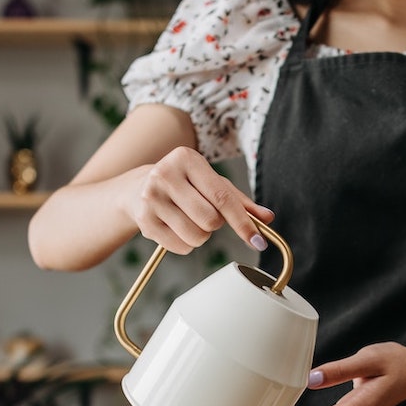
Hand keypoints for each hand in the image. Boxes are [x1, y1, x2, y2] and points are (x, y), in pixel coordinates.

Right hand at [130, 146, 273, 253]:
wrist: (137, 188)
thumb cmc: (184, 185)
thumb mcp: (212, 184)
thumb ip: (240, 202)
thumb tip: (267, 218)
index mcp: (186, 159)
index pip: (222, 197)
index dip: (243, 223)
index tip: (258, 241)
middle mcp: (165, 174)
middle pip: (210, 220)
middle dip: (215, 225)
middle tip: (204, 213)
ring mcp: (151, 197)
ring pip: (196, 236)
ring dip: (201, 236)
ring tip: (189, 220)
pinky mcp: (144, 220)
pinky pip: (181, 246)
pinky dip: (186, 244)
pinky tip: (176, 227)